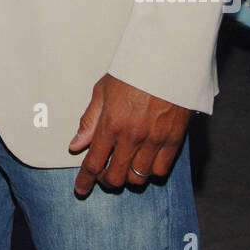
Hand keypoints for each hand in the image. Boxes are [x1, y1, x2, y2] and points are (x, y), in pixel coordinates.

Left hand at [68, 73, 190, 196]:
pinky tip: (145, 162)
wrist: (166, 60)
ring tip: (124, 167)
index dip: (85, 181)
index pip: (93, 163)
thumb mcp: (102, 91)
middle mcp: (132, 136)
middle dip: (105, 181)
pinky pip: (160, 170)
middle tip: (103, 175)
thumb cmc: (132, 72)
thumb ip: (89, 121)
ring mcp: (154, 140)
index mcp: (111, 124)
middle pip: (115, 177)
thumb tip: (76, 145)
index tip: (81, 190)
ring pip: (137, 178)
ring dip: (127, 178)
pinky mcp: (173, 139)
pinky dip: (151, 172)